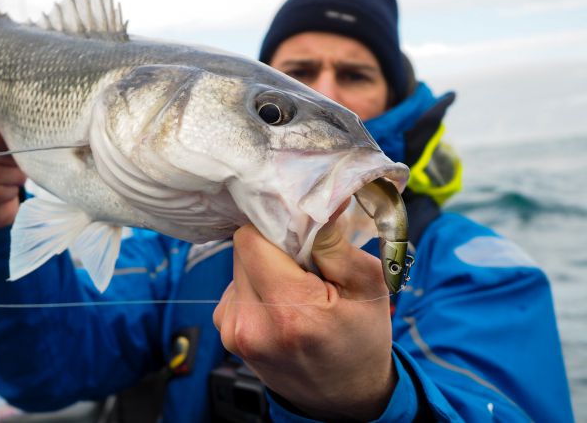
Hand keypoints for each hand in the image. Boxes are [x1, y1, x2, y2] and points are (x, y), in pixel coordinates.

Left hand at [212, 206, 395, 420]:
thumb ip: (334, 241)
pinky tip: (283, 304)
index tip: (300, 233)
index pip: (251, 238)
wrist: (344, 398)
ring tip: (298, 289)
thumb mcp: (368, 286)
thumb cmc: (361, 341)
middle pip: (243, 250)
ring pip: (238, 266)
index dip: (275, 226)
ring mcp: (233, 331)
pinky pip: (236, 286)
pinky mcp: (227, 332)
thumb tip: (318, 197)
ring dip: (265, 267)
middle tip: (306, 264)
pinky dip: (258, 286)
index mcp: (288, 310)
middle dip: (274, 247)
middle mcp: (250, 323)